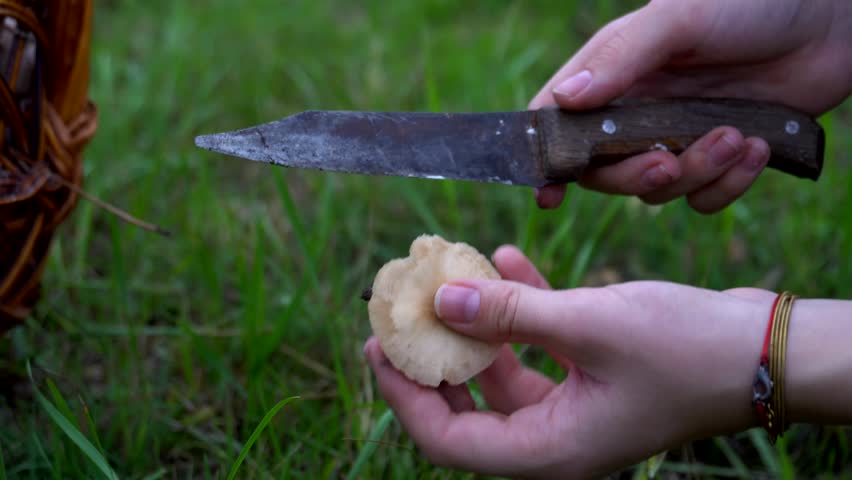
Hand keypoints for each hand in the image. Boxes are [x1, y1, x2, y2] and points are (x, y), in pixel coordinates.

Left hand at [364, 246, 773, 478]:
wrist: (769, 349)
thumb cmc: (687, 349)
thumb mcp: (589, 324)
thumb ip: (510, 315)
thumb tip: (441, 302)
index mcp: (550, 450)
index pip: (449, 440)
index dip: (405, 395)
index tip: (379, 344)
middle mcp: (557, 437)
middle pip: (469, 404)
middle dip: (435, 354)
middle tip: (403, 310)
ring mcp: (576, 406)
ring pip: (504, 368)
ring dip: (480, 321)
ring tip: (454, 273)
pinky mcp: (594, 372)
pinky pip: (542, 345)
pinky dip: (523, 308)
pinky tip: (510, 260)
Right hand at [530, 0, 851, 212]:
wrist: (834, 18)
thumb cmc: (753, 2)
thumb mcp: (680, 18)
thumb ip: (621, 58)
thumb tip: (563, 100)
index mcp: (615, 72)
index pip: (561, 120)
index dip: (549, 159)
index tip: (548, 195)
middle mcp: (640, 109)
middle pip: (606, 172)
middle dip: (636, 176)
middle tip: (669, 162)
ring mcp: (678, 135)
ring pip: (659, 189)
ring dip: (697, 174)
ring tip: (737, 136)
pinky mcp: (719, 156)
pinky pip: (705, 198)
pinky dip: (730, 185)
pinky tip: (760, 146)